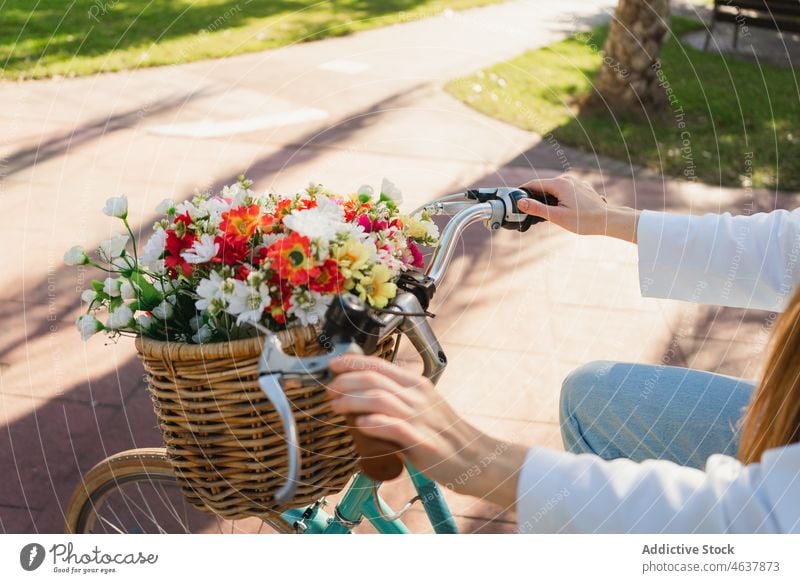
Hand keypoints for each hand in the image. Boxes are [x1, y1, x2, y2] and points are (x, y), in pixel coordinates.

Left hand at [327, 354, 527, 508]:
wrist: (475, 457)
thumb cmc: (445, 434)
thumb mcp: (423, 406)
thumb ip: (398, 399)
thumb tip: (364, 398)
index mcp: (417, 384)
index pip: (380, 365)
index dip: (352, 363)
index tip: (333, 365)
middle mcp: (418, 396)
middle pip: (374, 380)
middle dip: (345, 382)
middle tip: (329, 392)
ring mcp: (421, 418)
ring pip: (379, 399)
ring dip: (352, 401)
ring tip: (336, 407)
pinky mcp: (423, 442)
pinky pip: (394, 428)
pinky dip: (374, 424)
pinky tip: (360, 425)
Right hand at [518, 174, 639, 242]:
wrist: (608, 220)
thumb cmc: (584, 220)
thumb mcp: (557, 216)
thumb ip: (537, 208)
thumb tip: (521, 202)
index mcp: (559, 184)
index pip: (534, 184)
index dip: (523, 191)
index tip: (515, 199)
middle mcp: (567, 179)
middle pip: (544, 186)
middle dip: (535, 197)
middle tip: (528, 211)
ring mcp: (575, 182)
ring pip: (554, 189)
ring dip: (547, 199)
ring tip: (546, 214)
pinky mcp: (581, 188)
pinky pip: (564, 191)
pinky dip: (558, 198)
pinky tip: (560, 211)